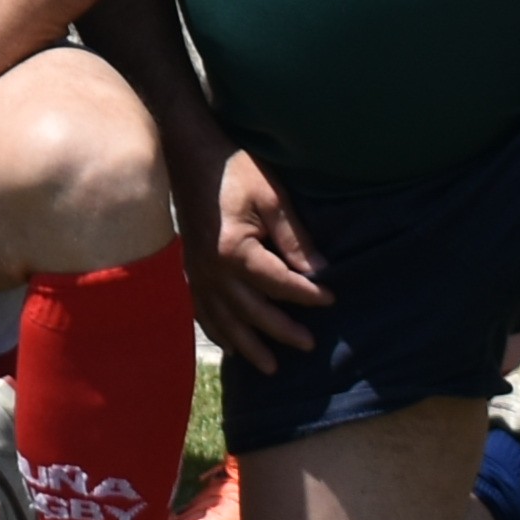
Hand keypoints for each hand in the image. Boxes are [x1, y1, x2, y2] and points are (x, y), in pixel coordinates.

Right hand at [176, 139, 325, 362]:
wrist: (187, 152)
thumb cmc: (234, 169)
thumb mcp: (271, 197)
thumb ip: (294, 237)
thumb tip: (319, 270)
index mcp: (236, 251)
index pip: (279, 283)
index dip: (308, 294)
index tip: (331, 299)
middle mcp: (213, 270)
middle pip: (252, 310)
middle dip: (282, 330)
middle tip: (308, 345)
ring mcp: (198, 272)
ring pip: (224, 319)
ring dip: (248, 344)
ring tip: (270, 367)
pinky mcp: (190, 268)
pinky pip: (202, 309)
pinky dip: (217, 330)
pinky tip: (229, 345)